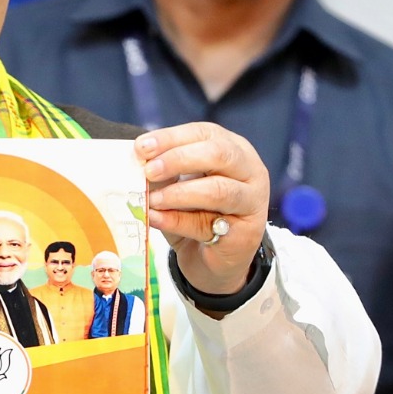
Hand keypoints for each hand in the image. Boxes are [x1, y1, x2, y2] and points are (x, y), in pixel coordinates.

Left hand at [137, 123, 269, 296]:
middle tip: (149, 171)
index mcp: (233, 148)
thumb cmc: (195, 213)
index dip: (172, 137)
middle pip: (219, 154)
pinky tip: (156, 219)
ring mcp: (253, 202)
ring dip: (179, 193)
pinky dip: (177, 221)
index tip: (141, 147)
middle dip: (178, 159)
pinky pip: (209, 224)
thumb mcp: (178, 186)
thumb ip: (165, 173)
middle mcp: (250, 170)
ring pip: (219, 190)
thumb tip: (139, 164)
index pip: (205, 133)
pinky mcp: (247, 234)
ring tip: (151, 200)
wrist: (212, 260)